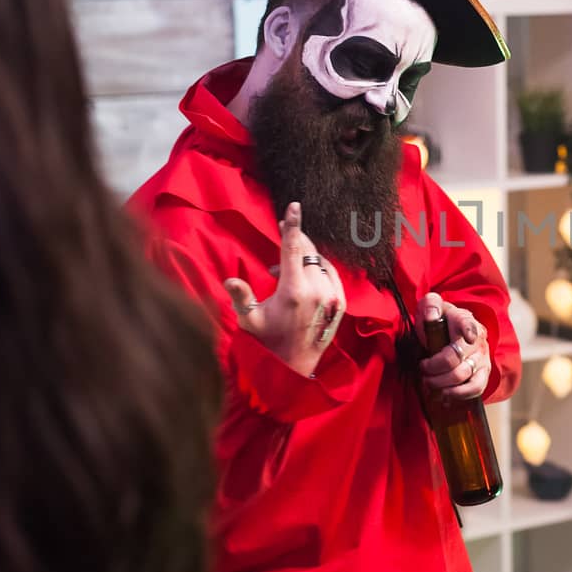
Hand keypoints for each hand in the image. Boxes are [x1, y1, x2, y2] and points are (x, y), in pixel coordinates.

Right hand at [222, 201, 345, 378]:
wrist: (296, 366)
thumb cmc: (269, 341)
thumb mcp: (250, 321)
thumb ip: (241, 297)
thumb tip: (230, 280)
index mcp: (294, 291)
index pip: (294, 249)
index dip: (293, 225)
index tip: (295, 206)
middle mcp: (317, 290)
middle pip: (307, 250)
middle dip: (295, 239)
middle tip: (283, 234)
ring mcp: (333, 296)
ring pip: (320, 261)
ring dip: (304, 257)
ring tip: (284, 271)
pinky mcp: (341, 302)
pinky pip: (330, 273)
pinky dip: (317, 269)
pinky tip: (303, 277)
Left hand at [417, 292, 490, 399]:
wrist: (452, 334)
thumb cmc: (439, 322)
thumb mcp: (431, 307)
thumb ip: (430, 304)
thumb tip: (431, 315)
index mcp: (463, 319)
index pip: (467, 323)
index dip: (468, 330)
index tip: (468, 336)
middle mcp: (477, 339)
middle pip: (455, 357)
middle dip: (433, 367)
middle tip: (422, 368)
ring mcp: (482, 357)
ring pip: (462, 375)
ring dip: (441, 382)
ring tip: (429, 382)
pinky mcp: (483, 374)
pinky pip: (476, 388)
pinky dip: (459, 394)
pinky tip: (445, 395)